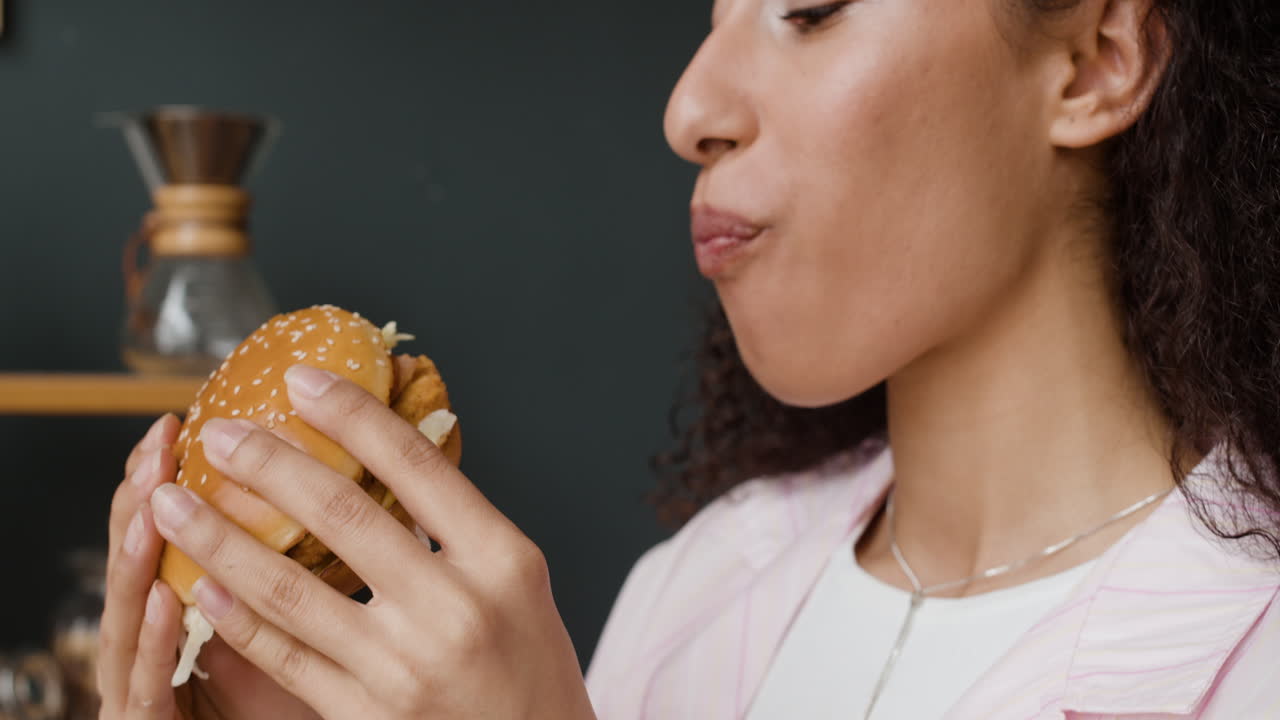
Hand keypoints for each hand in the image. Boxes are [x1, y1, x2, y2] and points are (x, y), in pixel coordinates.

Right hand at [100, 415, 321, 719]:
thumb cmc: (282, 714)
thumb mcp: (286, 645)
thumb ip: (290, 586)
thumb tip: (333, 501)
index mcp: (179, 625)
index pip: (163, 546)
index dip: (166, 489)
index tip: (179, 428)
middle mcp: (153, 653)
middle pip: (135, 569)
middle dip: (141, 503)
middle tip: (159, 445)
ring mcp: (139, 695)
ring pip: (128, 620)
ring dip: (137, 556)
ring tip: (153, 496)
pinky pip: (143, 689)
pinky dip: (155, 640)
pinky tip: (170, 593)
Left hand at [150, 365, 596, 719]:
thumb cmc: (530, 664)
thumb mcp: (517, 580)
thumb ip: (456, 525)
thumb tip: (376, 455)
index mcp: (502, 559)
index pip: (418, 466)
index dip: (354, 415)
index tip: (302, 381)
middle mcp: (455, 608)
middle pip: (343, 515)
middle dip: (268, 465)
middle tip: (218, 433)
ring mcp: (405, 668)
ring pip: (290, 589)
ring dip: (220, 538)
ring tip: (173, 503)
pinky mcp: (367, 717)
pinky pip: (284, 657)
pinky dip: (236, 618)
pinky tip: (203, 585)